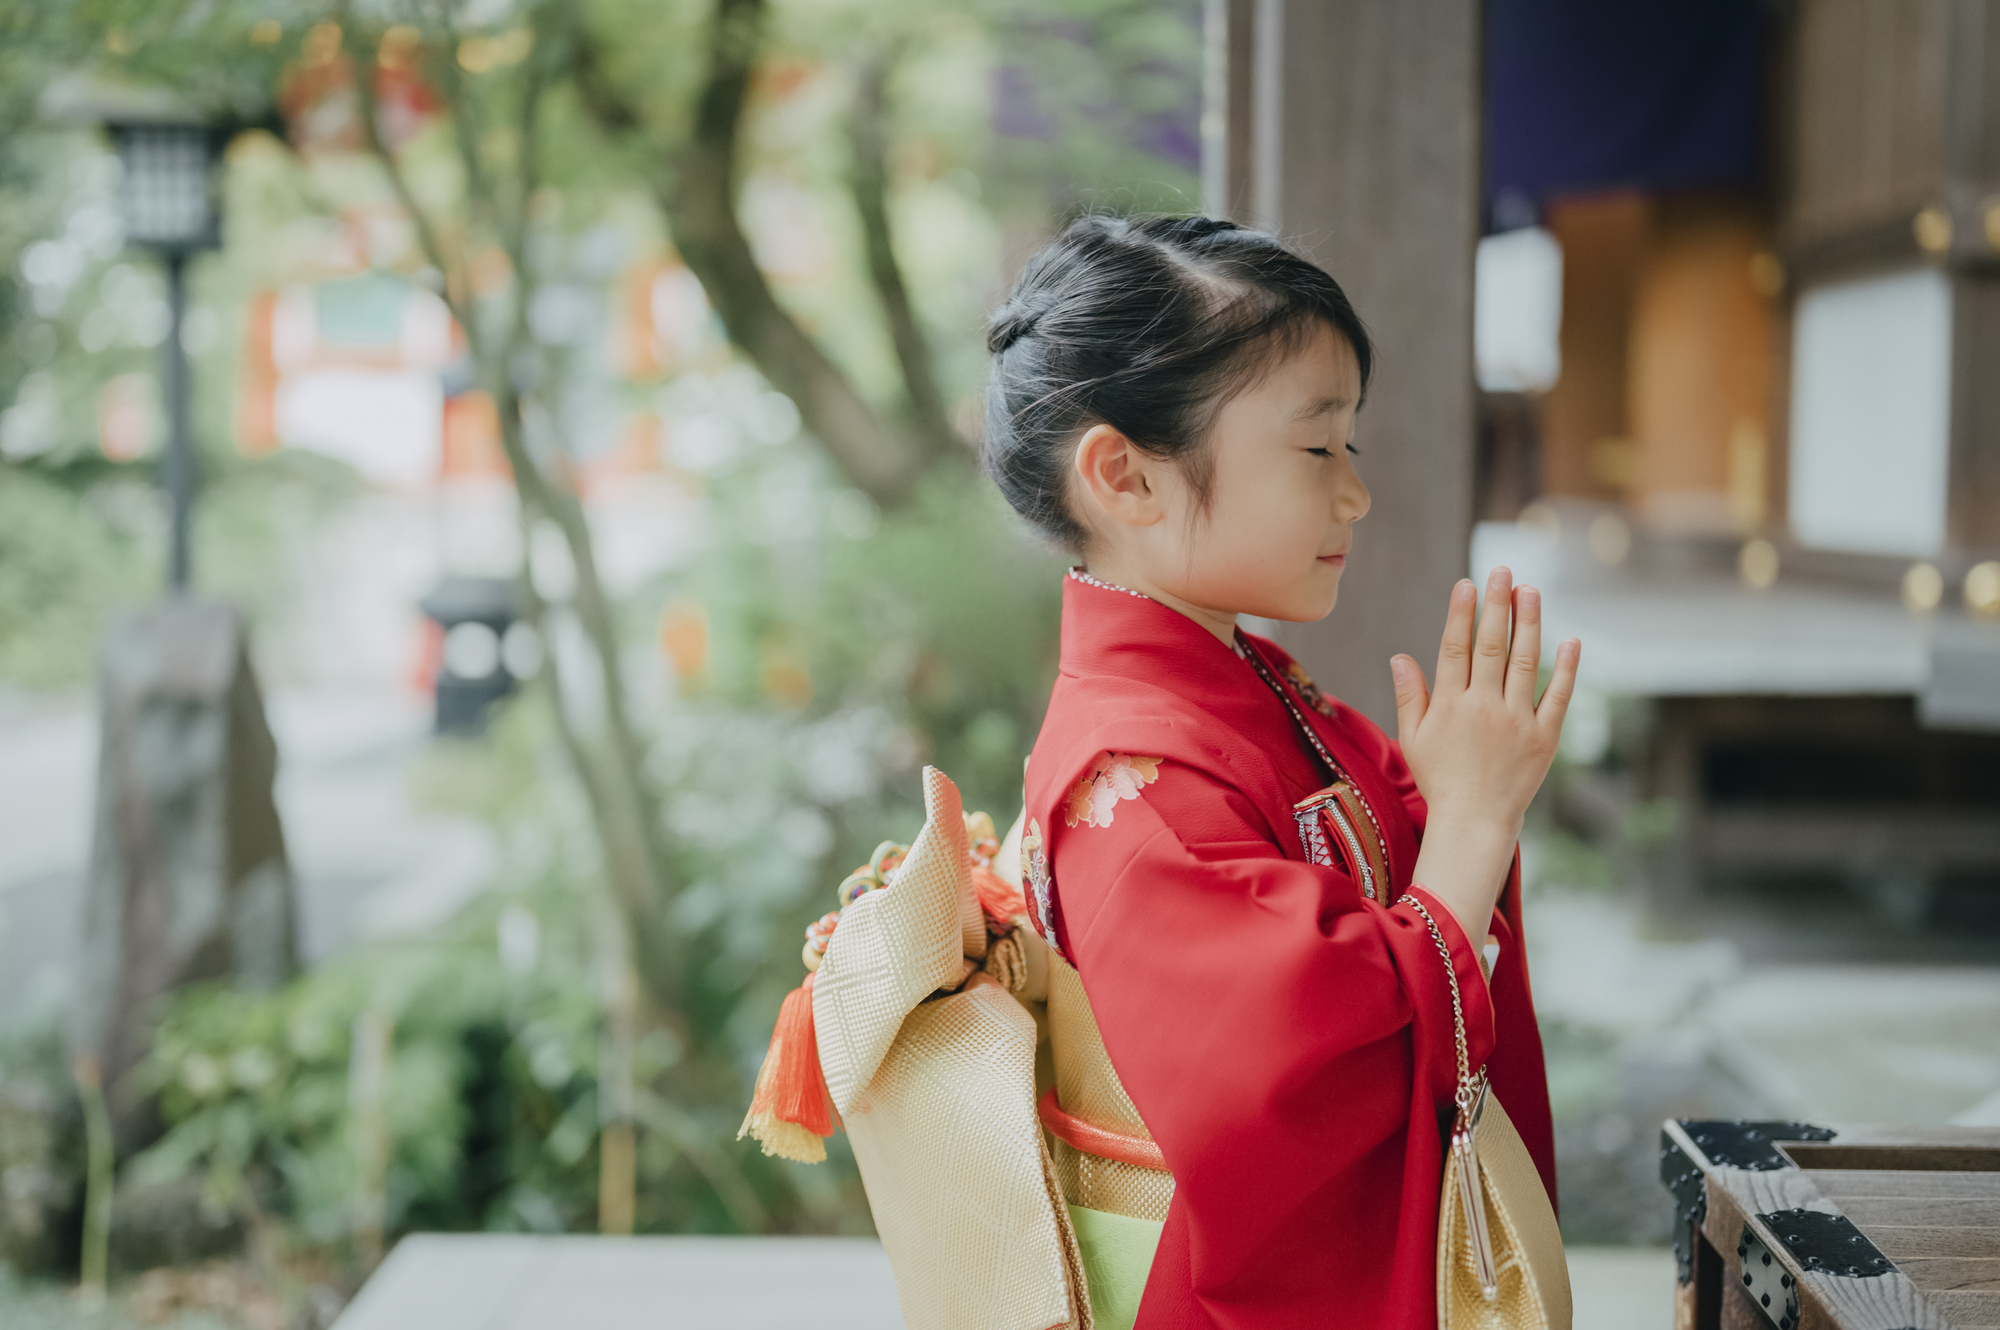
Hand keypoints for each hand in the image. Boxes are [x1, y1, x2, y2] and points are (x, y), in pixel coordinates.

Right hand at [1390, 566, 1578, 945]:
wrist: (1475, 823)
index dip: (1461, 614)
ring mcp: (1518, 721)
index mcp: (1450, 706)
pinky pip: (1559, 697)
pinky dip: (1567, 669)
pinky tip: (1571, 640)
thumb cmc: (1440, 780)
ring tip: (1531, 591)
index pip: (1456, 649)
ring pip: (1526, 662)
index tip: (1467, 583)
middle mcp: (1485, 708)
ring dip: (1530, 623)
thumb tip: (1400, 656)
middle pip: (1493, 646)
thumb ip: (1410, 695)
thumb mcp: (1414, 738)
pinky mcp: (1546, 737)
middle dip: (1497, 605)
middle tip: (1503, 571)